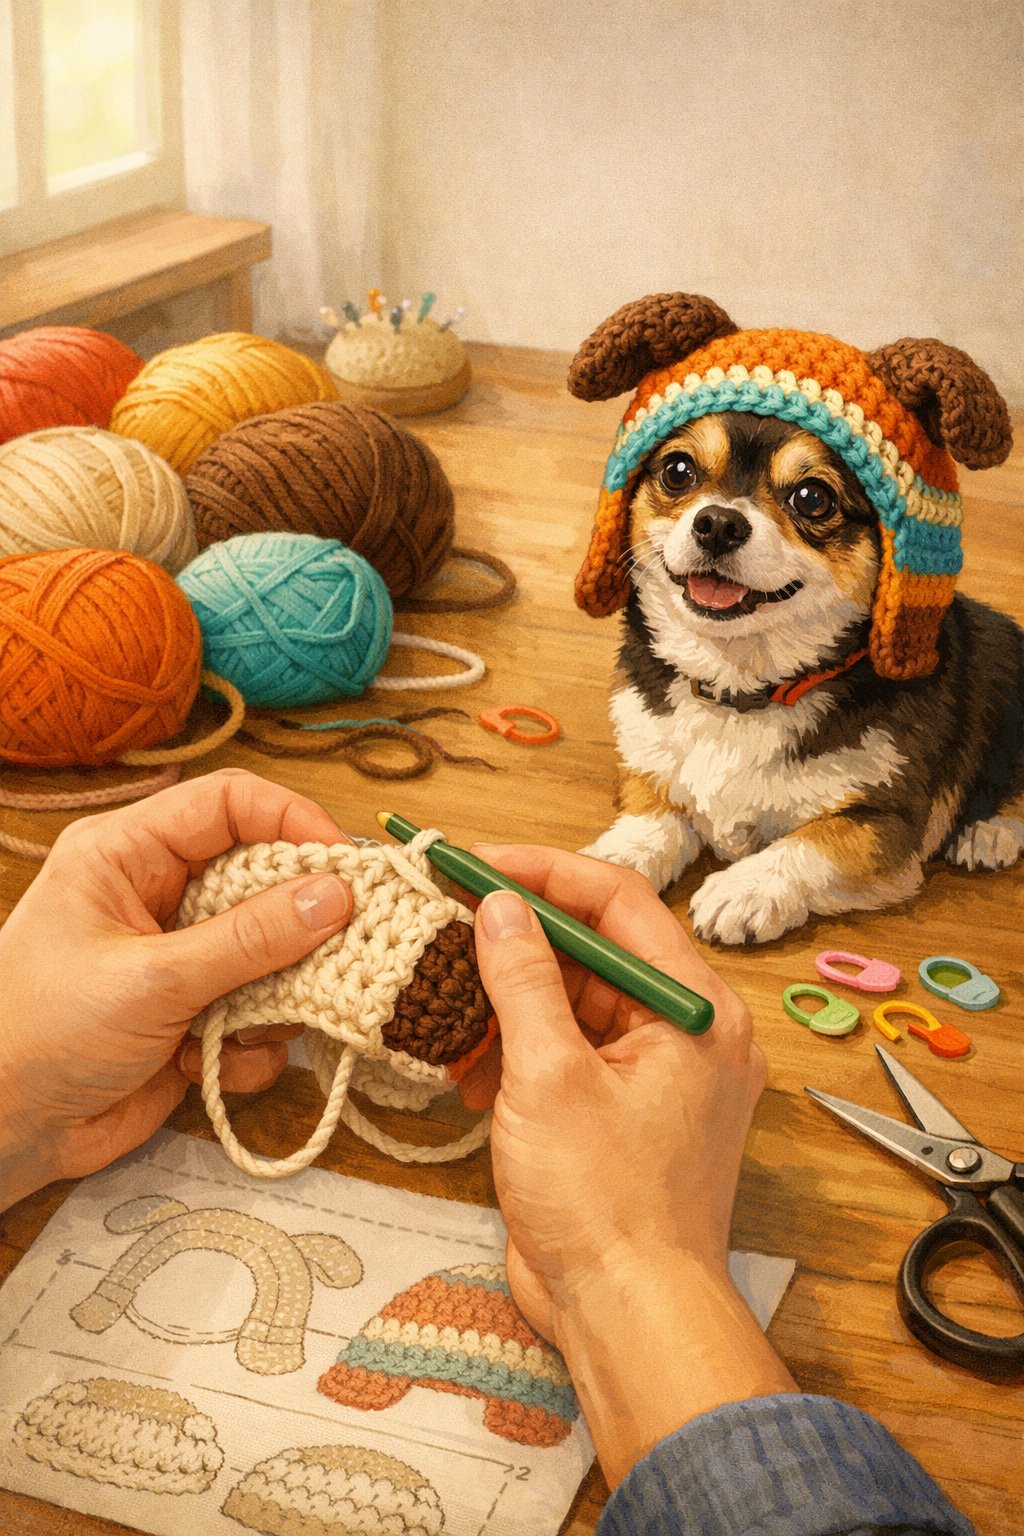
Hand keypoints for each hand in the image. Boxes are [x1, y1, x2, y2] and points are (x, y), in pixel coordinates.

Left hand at [0, 769, 352, 1208]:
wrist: (5, 1134)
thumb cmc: (41, 1035)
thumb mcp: (149, 980)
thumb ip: (248, 939)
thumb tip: (336, 896)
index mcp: (128, 854)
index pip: (228, 804)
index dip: (292, 822)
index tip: (346, 866)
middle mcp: (159, 894)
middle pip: (262, 879)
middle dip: (299, 923)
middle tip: (340, 950)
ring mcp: (181, 956)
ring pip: (272, 952)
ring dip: (275, 996)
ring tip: (243, 1027)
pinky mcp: (196, 1013)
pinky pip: (260, 1011)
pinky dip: (250, 1042)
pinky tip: (208, 1066)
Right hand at [467, 847, 794, 1484]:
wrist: (629, 1318)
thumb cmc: (607, 1206)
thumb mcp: (549, 1076)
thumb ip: (524, 980)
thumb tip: (500, 906)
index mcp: (696, 1009)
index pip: (619, 902)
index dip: (542, 873)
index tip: (476, 861)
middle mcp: (687, 1031)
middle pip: (594, 950)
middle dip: (516, 942)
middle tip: (446, 920)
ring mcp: (656, 1073)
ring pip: (574, 1002)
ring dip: (508, 1004)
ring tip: (448, 1009)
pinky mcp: (622, 1111)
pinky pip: (568, 1052)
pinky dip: (518, 1054)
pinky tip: (469, 1076)